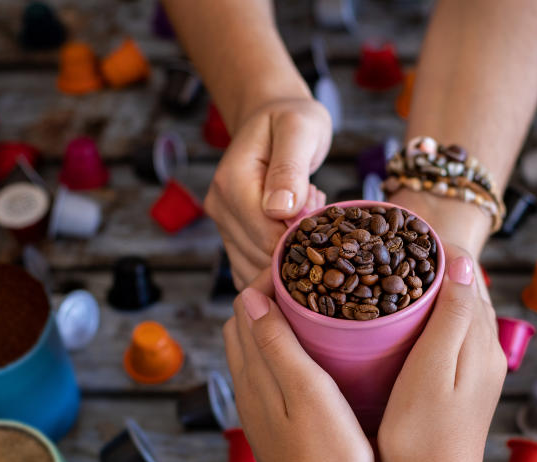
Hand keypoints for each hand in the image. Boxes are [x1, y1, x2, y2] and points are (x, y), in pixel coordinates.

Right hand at [206, 99, 331, 288]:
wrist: (272, 118)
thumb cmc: (290, 120)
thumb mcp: (299, 130)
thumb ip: (289, 168)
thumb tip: (279, 210)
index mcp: (232, 184)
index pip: (266, 239)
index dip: (300, 238)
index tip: (316, 207)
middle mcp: (220, 208)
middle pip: (262, 259)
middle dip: (296, 245)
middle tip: (312, 203)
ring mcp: (224, 225)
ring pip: (257, 270)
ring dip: (289, 254)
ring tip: (301, 211)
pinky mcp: (232, 236)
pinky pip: (253, 269)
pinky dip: (278, 261)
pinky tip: (291, 228)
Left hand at [223, 274, 374, 461]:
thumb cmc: (327, 454)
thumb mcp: (308, 391)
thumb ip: (277, 343)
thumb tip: (247, 297)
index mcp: (253, 374)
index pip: (243, 309)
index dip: (265, 280)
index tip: (297, 262)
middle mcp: (247, 388)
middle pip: (242, 326)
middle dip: (264, 296)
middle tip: (303, 281)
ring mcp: (259, 407)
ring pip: (253, 349)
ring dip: (271, 322)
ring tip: (309, 308)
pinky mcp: (274, 423)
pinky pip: (266, 371)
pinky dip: (279, 348)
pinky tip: (310, 351)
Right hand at [378, 245, 506, 461]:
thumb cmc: (423, 435)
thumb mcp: (433, 367)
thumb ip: (453, 315)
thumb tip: (464, 262)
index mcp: (482, 341)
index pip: (469, 275)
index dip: (440, 249)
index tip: (405, 231)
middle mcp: (487, 350)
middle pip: (469, 290)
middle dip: (440, 264)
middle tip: (396, 245)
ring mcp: (478, 369)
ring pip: (462, 311)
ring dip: (438, 288)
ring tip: (399, 271)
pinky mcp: (464, 384)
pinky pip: (455, 334)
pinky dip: (436, 315)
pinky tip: (409, 317)